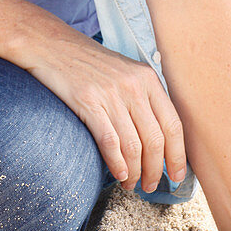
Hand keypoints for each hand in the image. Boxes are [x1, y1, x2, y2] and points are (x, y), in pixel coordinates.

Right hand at [23, 32, 185, 192]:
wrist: (52, 45)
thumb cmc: (89, 62)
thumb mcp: (124, 70)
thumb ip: (143, 97)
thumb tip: (159, 139)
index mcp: (147, 77)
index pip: (172, 124)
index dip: (177, 155)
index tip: (176, 175)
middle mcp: (133, 85)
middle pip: (155, 140)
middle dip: (155, 170)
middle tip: (150, 185)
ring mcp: (110, 93)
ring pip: (133, 146)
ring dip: (134, 173)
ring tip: (130, 183)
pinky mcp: (88, 102)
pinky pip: (110, 142)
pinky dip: (117, 164)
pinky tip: (118, 174)